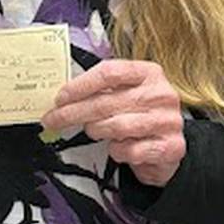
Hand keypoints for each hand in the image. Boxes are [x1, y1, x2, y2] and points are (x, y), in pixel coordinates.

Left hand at [42, 58, 186, 185]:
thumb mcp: (126, 95)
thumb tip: (64, 96)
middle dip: (73, 112)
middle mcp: (161, 94)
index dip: (80, 85)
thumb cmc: (140, 116)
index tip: (60, 97)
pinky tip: (117, 146)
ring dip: (96, 130)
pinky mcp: (170, 147)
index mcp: (149, 73)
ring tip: (93, 131)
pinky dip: (117, 151)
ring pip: (116, 126)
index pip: (109, 72)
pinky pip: (129, 150)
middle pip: (106, 101)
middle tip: (54, 119)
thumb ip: (101, 90)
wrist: (168, 147)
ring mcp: (168, 121)